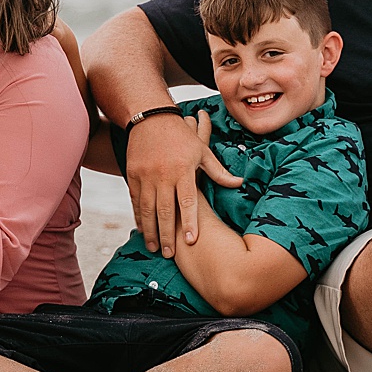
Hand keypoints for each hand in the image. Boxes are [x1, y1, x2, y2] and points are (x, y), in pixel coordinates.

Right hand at [125, 110, 239, 258]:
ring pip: (147, 209)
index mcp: (183, 170)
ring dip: (150, 230)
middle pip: (165, 211)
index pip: (188, 201)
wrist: (150, 117)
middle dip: (167, 235)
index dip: (190, 222)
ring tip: (154, 247)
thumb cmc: (181, 135)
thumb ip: (218, 171)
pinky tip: (142, 230)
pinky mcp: (132, 174)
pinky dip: (138, 216)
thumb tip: (239, 183)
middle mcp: (163, 175)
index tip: (192, 241)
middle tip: (169, 254)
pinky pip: (135, 200)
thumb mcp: (202, 151)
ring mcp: (146, 175)